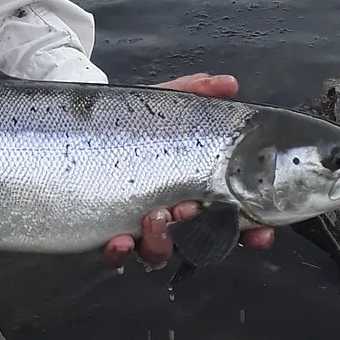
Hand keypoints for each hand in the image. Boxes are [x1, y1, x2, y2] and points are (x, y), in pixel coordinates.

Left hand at [101, 72, 273, 270]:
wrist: (78, 127)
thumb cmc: (128, 121)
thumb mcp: (161, 104)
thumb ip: (194, 92)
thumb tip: (228, 83)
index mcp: (190, 188)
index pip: (229, 216)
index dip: (249, 230)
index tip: (262, 233)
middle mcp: (169, 213)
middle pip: (198, 240)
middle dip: (202, 234)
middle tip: (191, 210)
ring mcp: (137, 227)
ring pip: (160, 252)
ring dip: (162, 242)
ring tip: (154, 217)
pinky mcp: (104, 234)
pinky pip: (115, 256)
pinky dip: (119, 253)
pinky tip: (118, 240)